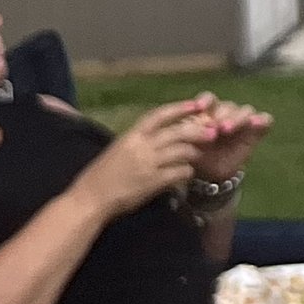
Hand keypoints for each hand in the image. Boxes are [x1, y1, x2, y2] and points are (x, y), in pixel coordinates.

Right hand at [85, 101, 212, 216]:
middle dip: (198, 131)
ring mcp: (148, 164)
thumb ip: (138, 140)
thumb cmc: (102, 174)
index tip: (196, 105)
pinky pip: (179, 172)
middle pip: (177, 132)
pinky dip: (187, 172)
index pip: (159, 115)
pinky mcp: (153, 182)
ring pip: (182, 151)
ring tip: (197, 155)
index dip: (179, 108)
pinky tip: (187, 173)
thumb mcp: (119, 149)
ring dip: (194, 153)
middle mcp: (141, 146)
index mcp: (131, 135)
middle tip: (212, 132)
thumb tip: (158, 133)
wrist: (90, 198)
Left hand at [187, 98, 271, 183]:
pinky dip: (262, 120)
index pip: (209, 99)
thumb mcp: (186, 145)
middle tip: (215, 127)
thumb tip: (194, 125)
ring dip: (237, 118)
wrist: (208, 175)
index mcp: (208, 111)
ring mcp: (243, 120)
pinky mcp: (257, 130)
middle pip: (228, 106)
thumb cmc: (194, 156)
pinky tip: (256, 123)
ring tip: (227, 129)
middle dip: (222, 115)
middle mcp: (226, 112)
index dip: (205, 101)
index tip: (199, 108)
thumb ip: (189, 133)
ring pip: (245, 111)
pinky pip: (265, 120)